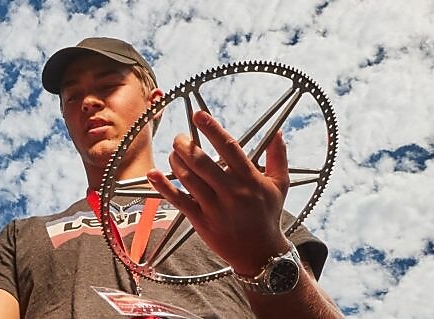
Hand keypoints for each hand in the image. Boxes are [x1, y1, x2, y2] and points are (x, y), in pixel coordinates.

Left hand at [145, 111, 290, 275]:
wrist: (260, 253)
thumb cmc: (268, 215)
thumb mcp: (280, 186)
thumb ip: (278, 157)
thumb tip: (277, 133)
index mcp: (250, 179)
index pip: (229, 148)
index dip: (212, 129)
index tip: (198, 114)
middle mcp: (232, 192)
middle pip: (202, 162)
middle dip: (185, 145)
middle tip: (179, 137)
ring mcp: (215, 207)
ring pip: (189, 179)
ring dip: (176, 162)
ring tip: (174, 153)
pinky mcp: (201, 221)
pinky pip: (179, 201)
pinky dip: (164, 187)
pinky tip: (153, 174)